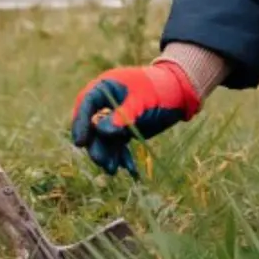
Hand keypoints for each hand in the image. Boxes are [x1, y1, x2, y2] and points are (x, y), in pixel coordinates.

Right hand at [69, 61, 200, 177]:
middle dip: (96, 145)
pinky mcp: (123, 130)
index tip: (80, 142)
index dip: (80, 123)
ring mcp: (113, 118)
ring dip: (107, 154)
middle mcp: (105, 103)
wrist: (178, 93)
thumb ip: (122, 115)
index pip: (86, 104)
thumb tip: (100, 130)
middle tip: (101, 161)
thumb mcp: (141, 101)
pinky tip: (129, 169)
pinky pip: (117, 145)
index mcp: (105, 88)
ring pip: (104, 139)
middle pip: (92, 125)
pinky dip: (121, 156)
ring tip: (113, 170)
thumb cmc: (159, 90)